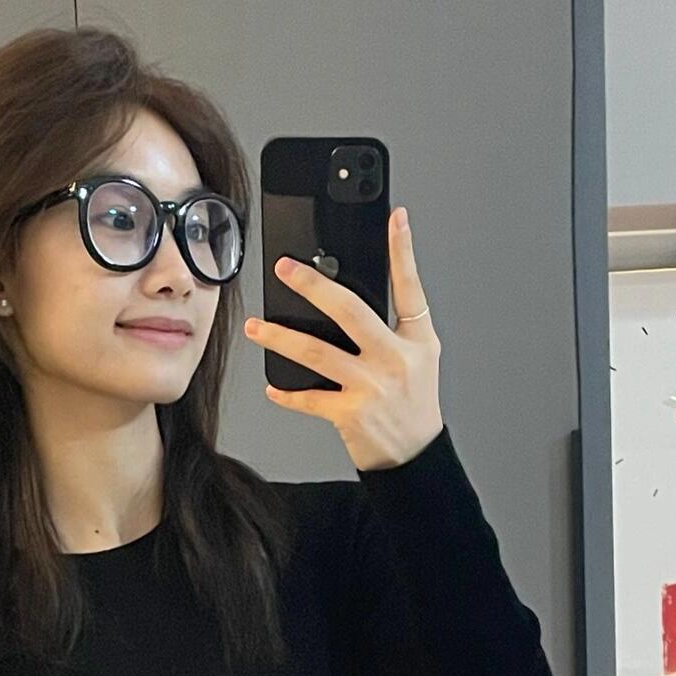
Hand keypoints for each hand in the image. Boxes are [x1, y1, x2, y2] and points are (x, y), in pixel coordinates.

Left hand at [243, 205, 444, 473]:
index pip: (410, 288)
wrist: (415, 457)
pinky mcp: (351, 414)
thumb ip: (395, 327)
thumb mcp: (420, 359)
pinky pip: (310, 398)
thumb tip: (351, 296)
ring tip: (255, 327)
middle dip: (312, 286)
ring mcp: (372, 386)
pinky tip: (272, 388)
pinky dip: (287, 394)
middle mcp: (394, 359)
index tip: (396, 219)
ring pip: (316, 353)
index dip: (404, 251)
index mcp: (415, 341)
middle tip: (284, 269)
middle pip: (349, 311)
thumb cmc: (413, 405)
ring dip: (279, 338)